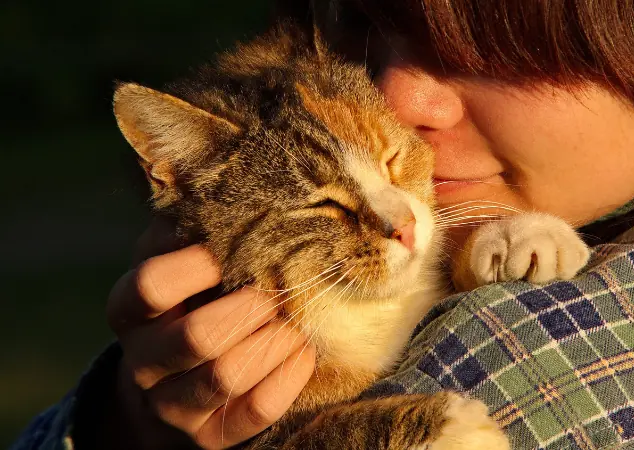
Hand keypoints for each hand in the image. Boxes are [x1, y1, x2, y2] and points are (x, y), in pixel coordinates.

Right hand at [105, 218, 315, 448]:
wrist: (168, 383)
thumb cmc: (184, 302)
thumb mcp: (174, 262)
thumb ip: (190, 228)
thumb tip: (227, 170)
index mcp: (129, 310)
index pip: (150, 286)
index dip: (196, 266)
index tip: (232, 251)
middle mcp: (144, 361)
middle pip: (196, 336)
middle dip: (250, 308)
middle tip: (278, 289)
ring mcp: (173, 405)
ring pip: (227, 376)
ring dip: (274, 340)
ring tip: (297, 317)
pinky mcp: (210, 436)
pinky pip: (257, 410)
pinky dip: (289, 376)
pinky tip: (304, 350)